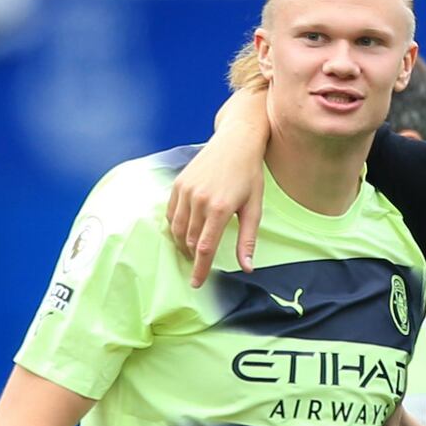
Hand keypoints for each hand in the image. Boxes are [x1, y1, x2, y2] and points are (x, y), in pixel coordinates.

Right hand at [166, 90, 268, 286]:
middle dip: (193, 257)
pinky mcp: (178, 184)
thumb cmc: (250, 175)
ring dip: (183, 244)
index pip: (205, 248)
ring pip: (177, 229)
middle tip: (199, 266)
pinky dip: (176, 226)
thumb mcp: (254, 208)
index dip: (200, 269)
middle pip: (190, 241)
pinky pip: (171, 213)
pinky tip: (185, 231)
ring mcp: (185, 190)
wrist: (236, 141)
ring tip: (193, 251)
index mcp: (219, 208)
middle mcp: (198, 200)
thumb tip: (247, 267)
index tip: (196, 284)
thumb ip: (247, 239)